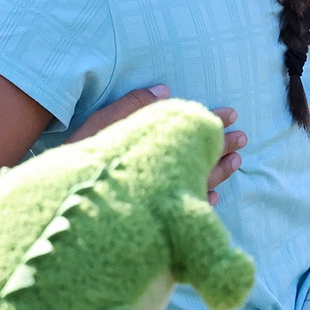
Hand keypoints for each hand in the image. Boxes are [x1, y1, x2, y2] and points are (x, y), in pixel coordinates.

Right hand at [70, 89, 245, 204]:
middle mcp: (163, 173)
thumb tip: (165, 91)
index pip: (191, 130)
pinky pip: (189, 211)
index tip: (231, 114)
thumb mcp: (101, 125)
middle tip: (243, 138)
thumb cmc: (79, 159)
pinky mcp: (159, 217)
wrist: (66, 205)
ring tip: (237, 162)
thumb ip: (132, 106)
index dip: (212, 121)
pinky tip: (213, 199)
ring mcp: (163, 198)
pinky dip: (203, 202)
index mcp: (154, 147)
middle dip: (223, 146)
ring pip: (201, 184)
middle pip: (202, 158)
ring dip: (221, 172)